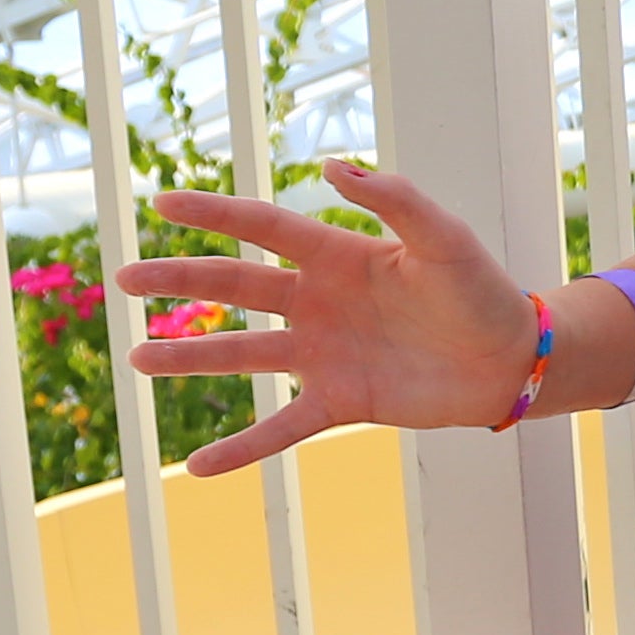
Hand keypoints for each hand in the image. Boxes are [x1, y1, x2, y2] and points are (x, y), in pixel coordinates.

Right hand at [120, 158, 541, 478]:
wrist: (511, 360)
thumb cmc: (480, 291)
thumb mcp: (443, 239)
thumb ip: (393, 199)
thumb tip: (330, 166)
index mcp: (337, 254)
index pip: (262, 227)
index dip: (213, 214)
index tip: (160, 201)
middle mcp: (319, 302)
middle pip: (234, 286)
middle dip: (179, 281)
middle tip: (124, 279)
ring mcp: (324, 354)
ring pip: (243, 354)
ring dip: (189, 358)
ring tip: (138, 360)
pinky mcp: (341, 402)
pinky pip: (281, 428)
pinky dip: (242, 449)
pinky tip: (196, 469)